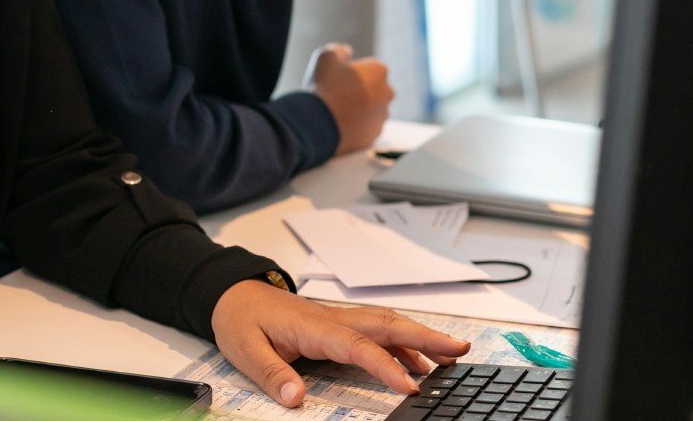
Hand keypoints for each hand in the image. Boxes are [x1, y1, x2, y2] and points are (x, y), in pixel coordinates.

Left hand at [211, 280, 470, 406]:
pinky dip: (401, 345)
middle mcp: (332, 319)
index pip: (358, 346)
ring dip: (419, 338)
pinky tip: (415, 364)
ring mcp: (337, 320)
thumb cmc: (240, 319)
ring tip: (451, 357)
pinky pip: (375, 332)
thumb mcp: (245, 350)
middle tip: (460, 351)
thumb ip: (271, 374)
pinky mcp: (336, 325)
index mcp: (313, 326)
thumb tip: (296, 398)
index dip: (387, 367)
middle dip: (425, 338)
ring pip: (386, 325)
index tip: (413, 387)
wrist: (232, 293)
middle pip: (386, 326)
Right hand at [307, 43, 393, 154]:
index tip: (339, 77)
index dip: (352, 71)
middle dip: (361, 90)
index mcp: (379, 70)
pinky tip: (341, 124)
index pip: (369, 68)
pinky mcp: (375, 134)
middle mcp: (387, 93)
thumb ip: (339, 50)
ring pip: (372, 109)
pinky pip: (366, 127)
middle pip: (374, 89)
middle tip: (339, 94)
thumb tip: (346, 52)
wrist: (320, 123)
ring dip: (360, 109)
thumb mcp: (326, 57)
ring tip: (338, 111)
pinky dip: (357, 126)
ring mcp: (382, 116)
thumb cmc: (325, 87)